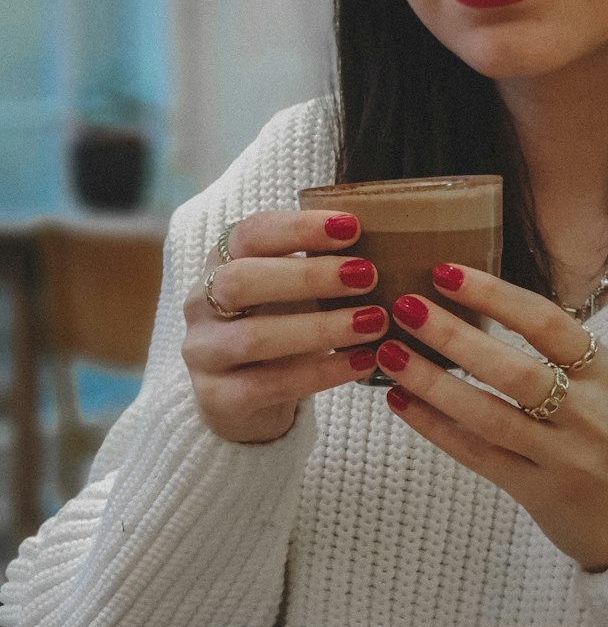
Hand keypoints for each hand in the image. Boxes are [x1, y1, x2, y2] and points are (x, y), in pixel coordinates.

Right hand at [182, 211, 388, 442]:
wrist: (243, 399)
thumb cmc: (279, 326)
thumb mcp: (292, 289)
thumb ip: (320, 264)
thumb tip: (387, 240)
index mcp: (220, 262)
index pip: (250, 233)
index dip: (298, 227)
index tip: (352, 227)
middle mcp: (200, 303)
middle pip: (240, 280)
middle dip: (308, 275)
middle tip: (367, 276)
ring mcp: (203, 353)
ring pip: (255, 337)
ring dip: (321, 328)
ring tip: (374, 322)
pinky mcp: (217, 398)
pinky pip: (271, 384)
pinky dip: (321, 372)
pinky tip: (362, 362)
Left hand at [374, 266, 607, 570]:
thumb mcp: (601, 384)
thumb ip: (553, 351)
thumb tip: (476, 300)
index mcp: (602, 371)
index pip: (545, 322)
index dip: (494, 295)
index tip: (444, 273)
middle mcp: (587, 412)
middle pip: (514, 369)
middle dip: (454, 336)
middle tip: (405, 307)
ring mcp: (563, 457)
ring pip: (488, 415)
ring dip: (433, 382)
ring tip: (390, 354)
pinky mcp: (537, 493)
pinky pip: (477, 455)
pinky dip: (435, 427)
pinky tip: (401, 402)